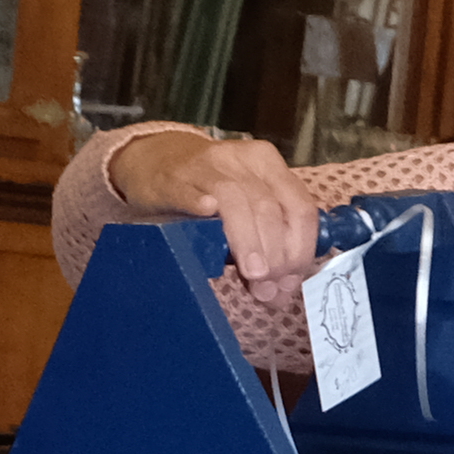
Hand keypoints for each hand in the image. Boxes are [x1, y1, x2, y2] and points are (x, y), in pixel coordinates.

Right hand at [112, 124, 319, 285]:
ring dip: (250, 243)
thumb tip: (278, 293)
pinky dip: (200, 206)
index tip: (289, 281)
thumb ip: (265, 248)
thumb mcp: (244, 213)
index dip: (300, 250)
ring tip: (253, 274)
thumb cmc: (206, 191)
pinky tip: (207, 217)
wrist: (152, 164)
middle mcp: (242, 160)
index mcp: (269, 166)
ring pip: (238, 202)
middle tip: (267, 286)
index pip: (300, 209)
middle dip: (276, 255)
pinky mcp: (172, 178)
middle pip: (271, 210)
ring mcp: (206, 166)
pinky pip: (190, 193)